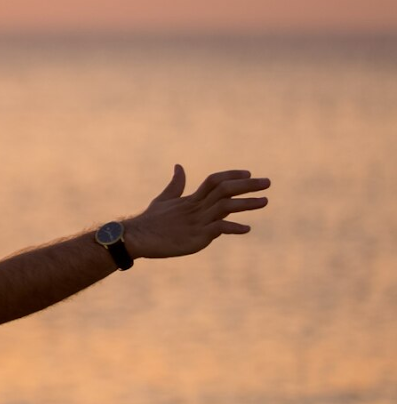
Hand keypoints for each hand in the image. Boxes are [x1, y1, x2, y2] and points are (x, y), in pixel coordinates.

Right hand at [124, 165, 269, 259]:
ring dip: (246, 203)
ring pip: (225, 206)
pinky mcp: (196, 236)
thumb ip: (175, 185)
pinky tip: (246, 228)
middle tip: (267, 183)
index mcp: (190, 199)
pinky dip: (233, 227)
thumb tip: (179, 166)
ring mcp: (197, 222)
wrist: (136, 237)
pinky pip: (218, 228)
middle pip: (225, 190)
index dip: (232, 175)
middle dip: (247, 185)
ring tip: (265, 201)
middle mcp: (196, 207)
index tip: (249, 173)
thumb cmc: (149, 220)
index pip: (215, 180)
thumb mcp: (164, 200)